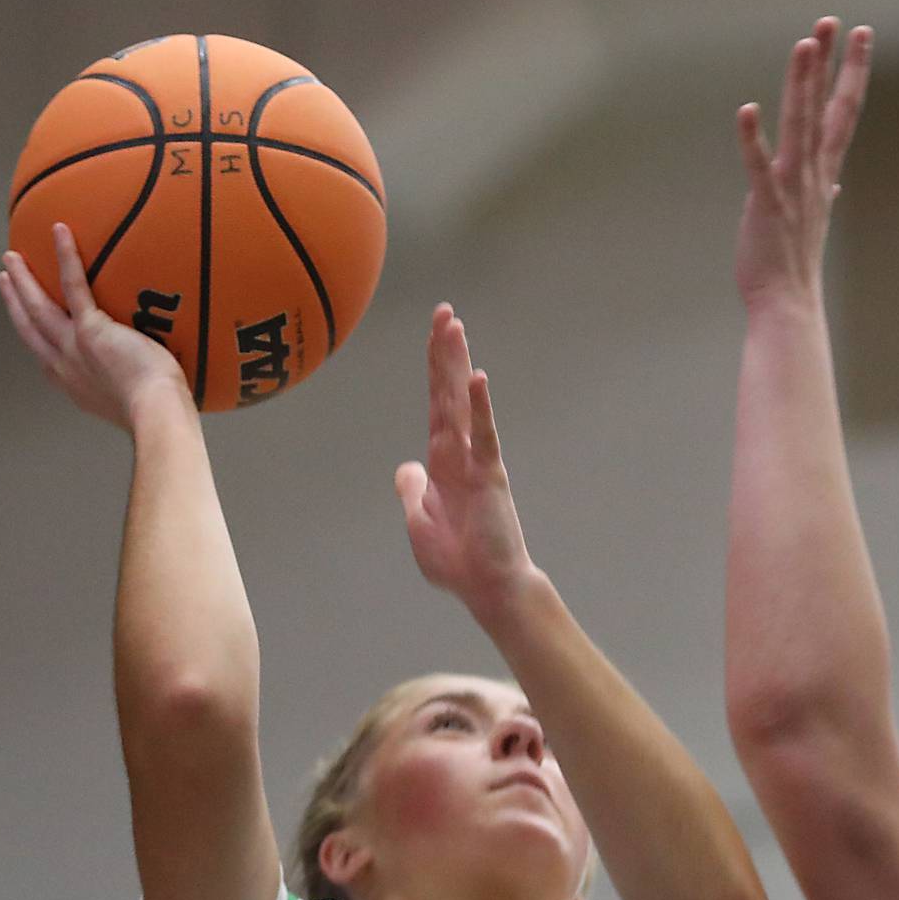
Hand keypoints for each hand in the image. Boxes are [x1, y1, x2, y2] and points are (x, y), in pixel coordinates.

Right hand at [0, 224, 192, 431]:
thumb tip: (151, 376)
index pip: (45, 357)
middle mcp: (66, 367)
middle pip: (31, 328)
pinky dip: (66, 257)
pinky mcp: (92, 330)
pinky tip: (60, 231)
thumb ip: (129, 385)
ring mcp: (74, 347)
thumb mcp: (132, 401)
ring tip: (12, 257)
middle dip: (14, 302)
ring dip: (23, 280)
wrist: (156, 413)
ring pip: (39, 307)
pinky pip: (74, 286)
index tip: (23, 320)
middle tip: (4, 279)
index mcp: (75, 385)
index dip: (31, 336)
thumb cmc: (157, 413)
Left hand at [395, 305, 537, 623]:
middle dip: (444, 352)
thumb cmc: (458, 563)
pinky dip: (479, 407)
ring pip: (463, 404)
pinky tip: (476, 379)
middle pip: (447, 393)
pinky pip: (483, 435)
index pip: (435, 405)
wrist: (488, 588)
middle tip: (444, 311)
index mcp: (441, 463)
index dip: (433, 370)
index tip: (435, 334)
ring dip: (457, 365)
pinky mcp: (491, 476)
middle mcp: (460, 454)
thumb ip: (413, 492)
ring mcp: (476, 461)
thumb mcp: (419, 524)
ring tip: (455, 327)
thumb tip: (408, 467)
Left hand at [735, 17, 872, 305]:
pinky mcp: (766, 206)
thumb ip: (823, 192)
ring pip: (800, 127)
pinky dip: (753, 139)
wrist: (787, 305)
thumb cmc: (794, 265)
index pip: (843, 113)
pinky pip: (759, 167)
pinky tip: (747, 109)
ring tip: (805, 44)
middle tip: (831, 21)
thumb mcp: (812, 219)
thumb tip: (835, 181)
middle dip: (829, 64)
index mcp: (822, 174)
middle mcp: (813, 175)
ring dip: (802, 85)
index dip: (852, 71)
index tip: (860, 35)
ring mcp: (791, 189)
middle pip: (825, 109)